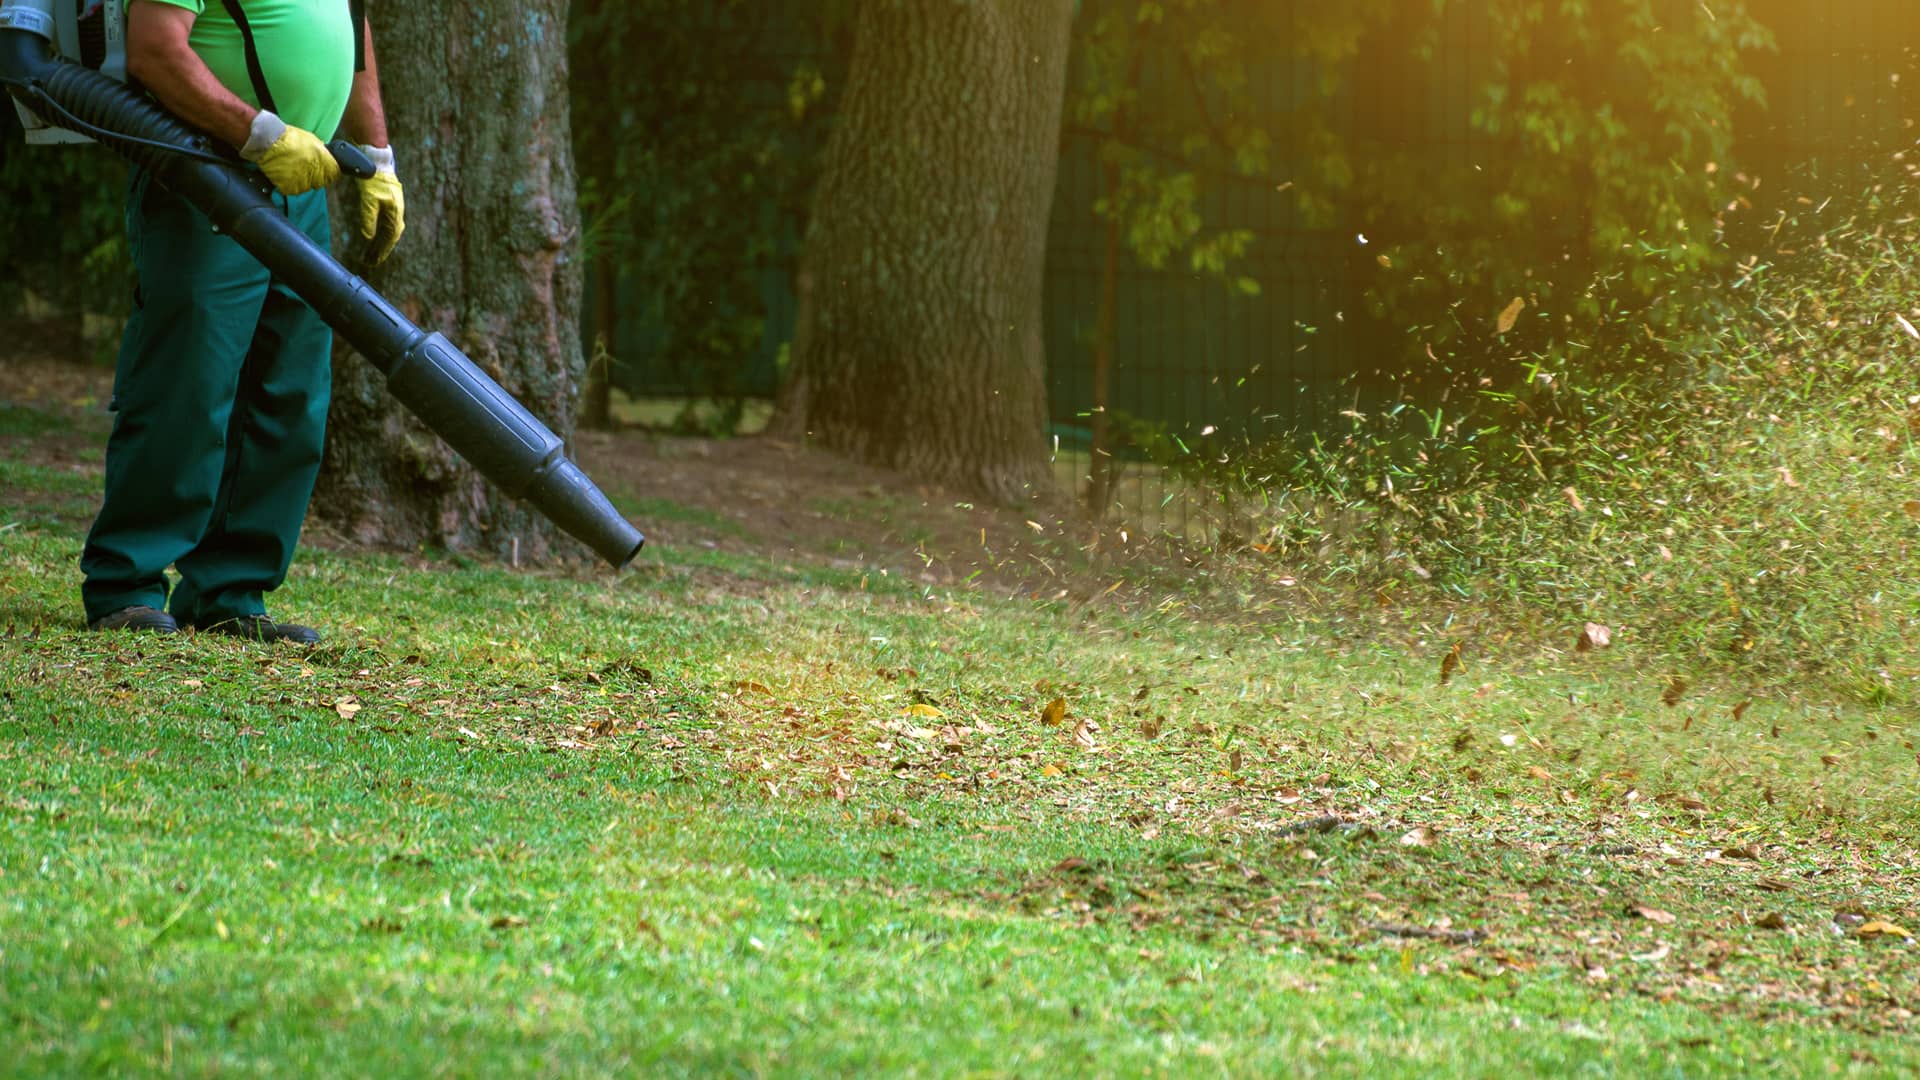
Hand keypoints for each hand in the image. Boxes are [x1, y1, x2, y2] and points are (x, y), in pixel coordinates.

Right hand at [240, 110, 339, 195]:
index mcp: (322, 161)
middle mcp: (314, 173)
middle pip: (320, 182)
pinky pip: (292, 189)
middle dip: (313, 175)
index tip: (323, 169)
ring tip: (290, 167)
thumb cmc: (288, 138)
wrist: (268, 141)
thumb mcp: (311, 140)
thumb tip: (328, 157)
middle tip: (301, 166)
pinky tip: (283, 172)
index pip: (334, 174)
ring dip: (300, 180)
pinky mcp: (289, 188)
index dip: (328, 172)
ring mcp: (302, 182)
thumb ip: (322, 151)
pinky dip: (288, 183)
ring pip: (306, 186)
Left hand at [354, 145, 405, 264]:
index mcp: (395, 213)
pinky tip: (372, 236)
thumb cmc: (372, 179)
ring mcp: (392, 208)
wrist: (376, 160)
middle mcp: (396, 212)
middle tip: (369, 261)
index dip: (382, 250)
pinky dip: (378, 232)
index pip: (390, 237)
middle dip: (379, 250)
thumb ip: (368, 218)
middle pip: (389, 236)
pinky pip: (384, 223)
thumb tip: (368, 236)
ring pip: (387, 230)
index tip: (374, 261)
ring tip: (368, 253)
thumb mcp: (368, 199)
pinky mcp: (387, 203)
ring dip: (378, 242)